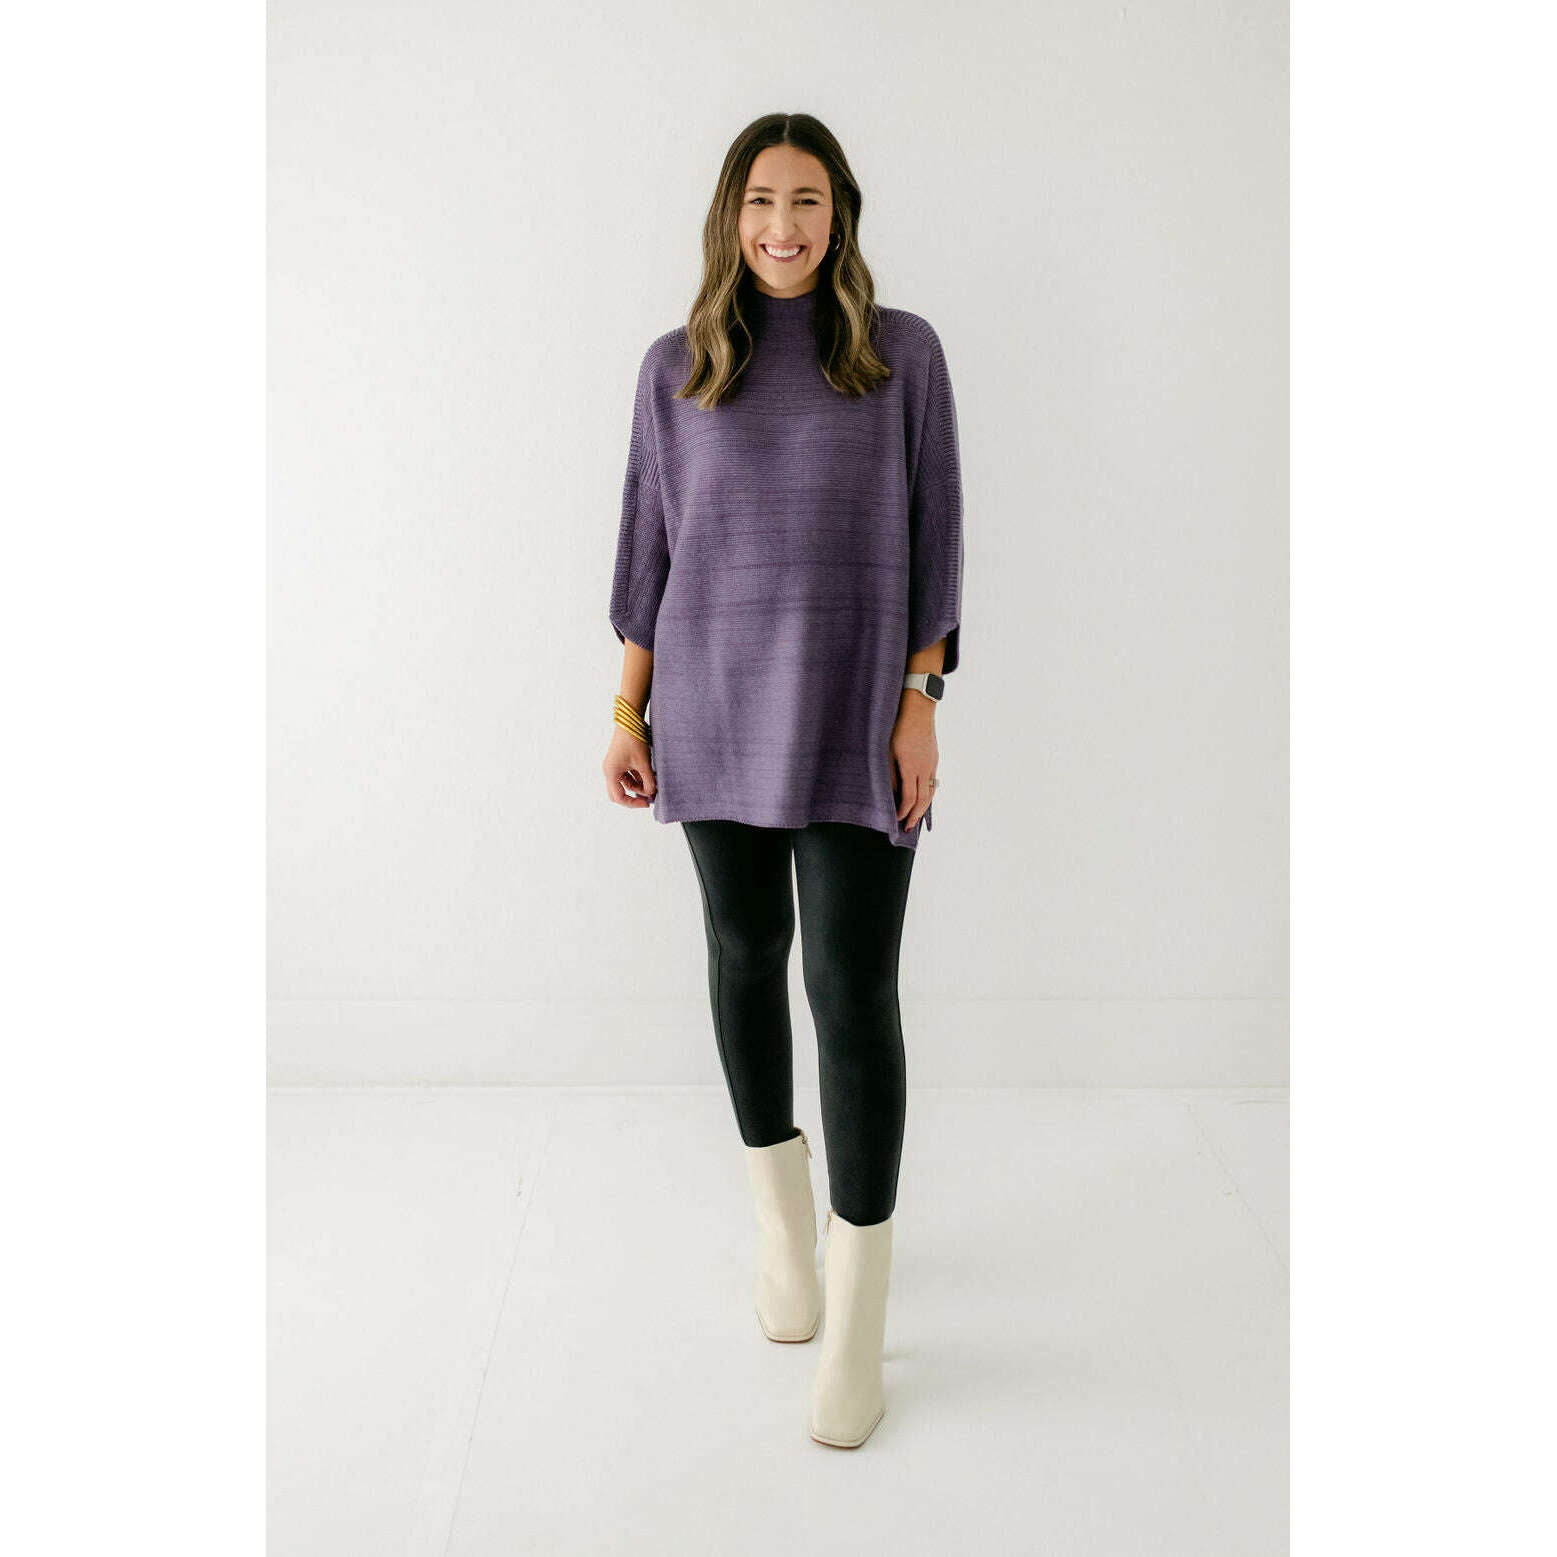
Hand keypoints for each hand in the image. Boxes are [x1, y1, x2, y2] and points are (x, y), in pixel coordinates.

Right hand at [603, 727, 656, 808]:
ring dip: (638, 786)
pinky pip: (627, 775)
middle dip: (634, 796)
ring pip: (625, 784)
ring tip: (653, 785)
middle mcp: (609, 771)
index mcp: (611, 773)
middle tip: (648, 799)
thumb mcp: (643, 763)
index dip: (633, 803)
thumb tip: (652, 793)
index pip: (619, 797)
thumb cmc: (634, 740)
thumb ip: (648, 781)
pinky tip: (650, 778)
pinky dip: (637, 778)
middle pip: (618, 793)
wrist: (630, 721)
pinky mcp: (619, 761)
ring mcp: (613, 766)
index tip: (646, 803)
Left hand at [890, 702, 937, 829]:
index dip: (903, 812)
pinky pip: (933, 782)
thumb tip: (891, 793)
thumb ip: (890, 772)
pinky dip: (928, 795)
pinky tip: (923, 799)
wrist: (918, 707)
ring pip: (931, 792)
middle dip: (915, 816)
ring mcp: (932, 763)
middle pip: (923, 800)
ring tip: (917, 818)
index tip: (897, 821)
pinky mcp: (934, 758)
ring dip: (923, 808)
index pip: (909, 797)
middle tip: (908, 829)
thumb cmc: (897, 726)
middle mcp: (925, 768)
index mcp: (911, 766)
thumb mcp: (887, 749)